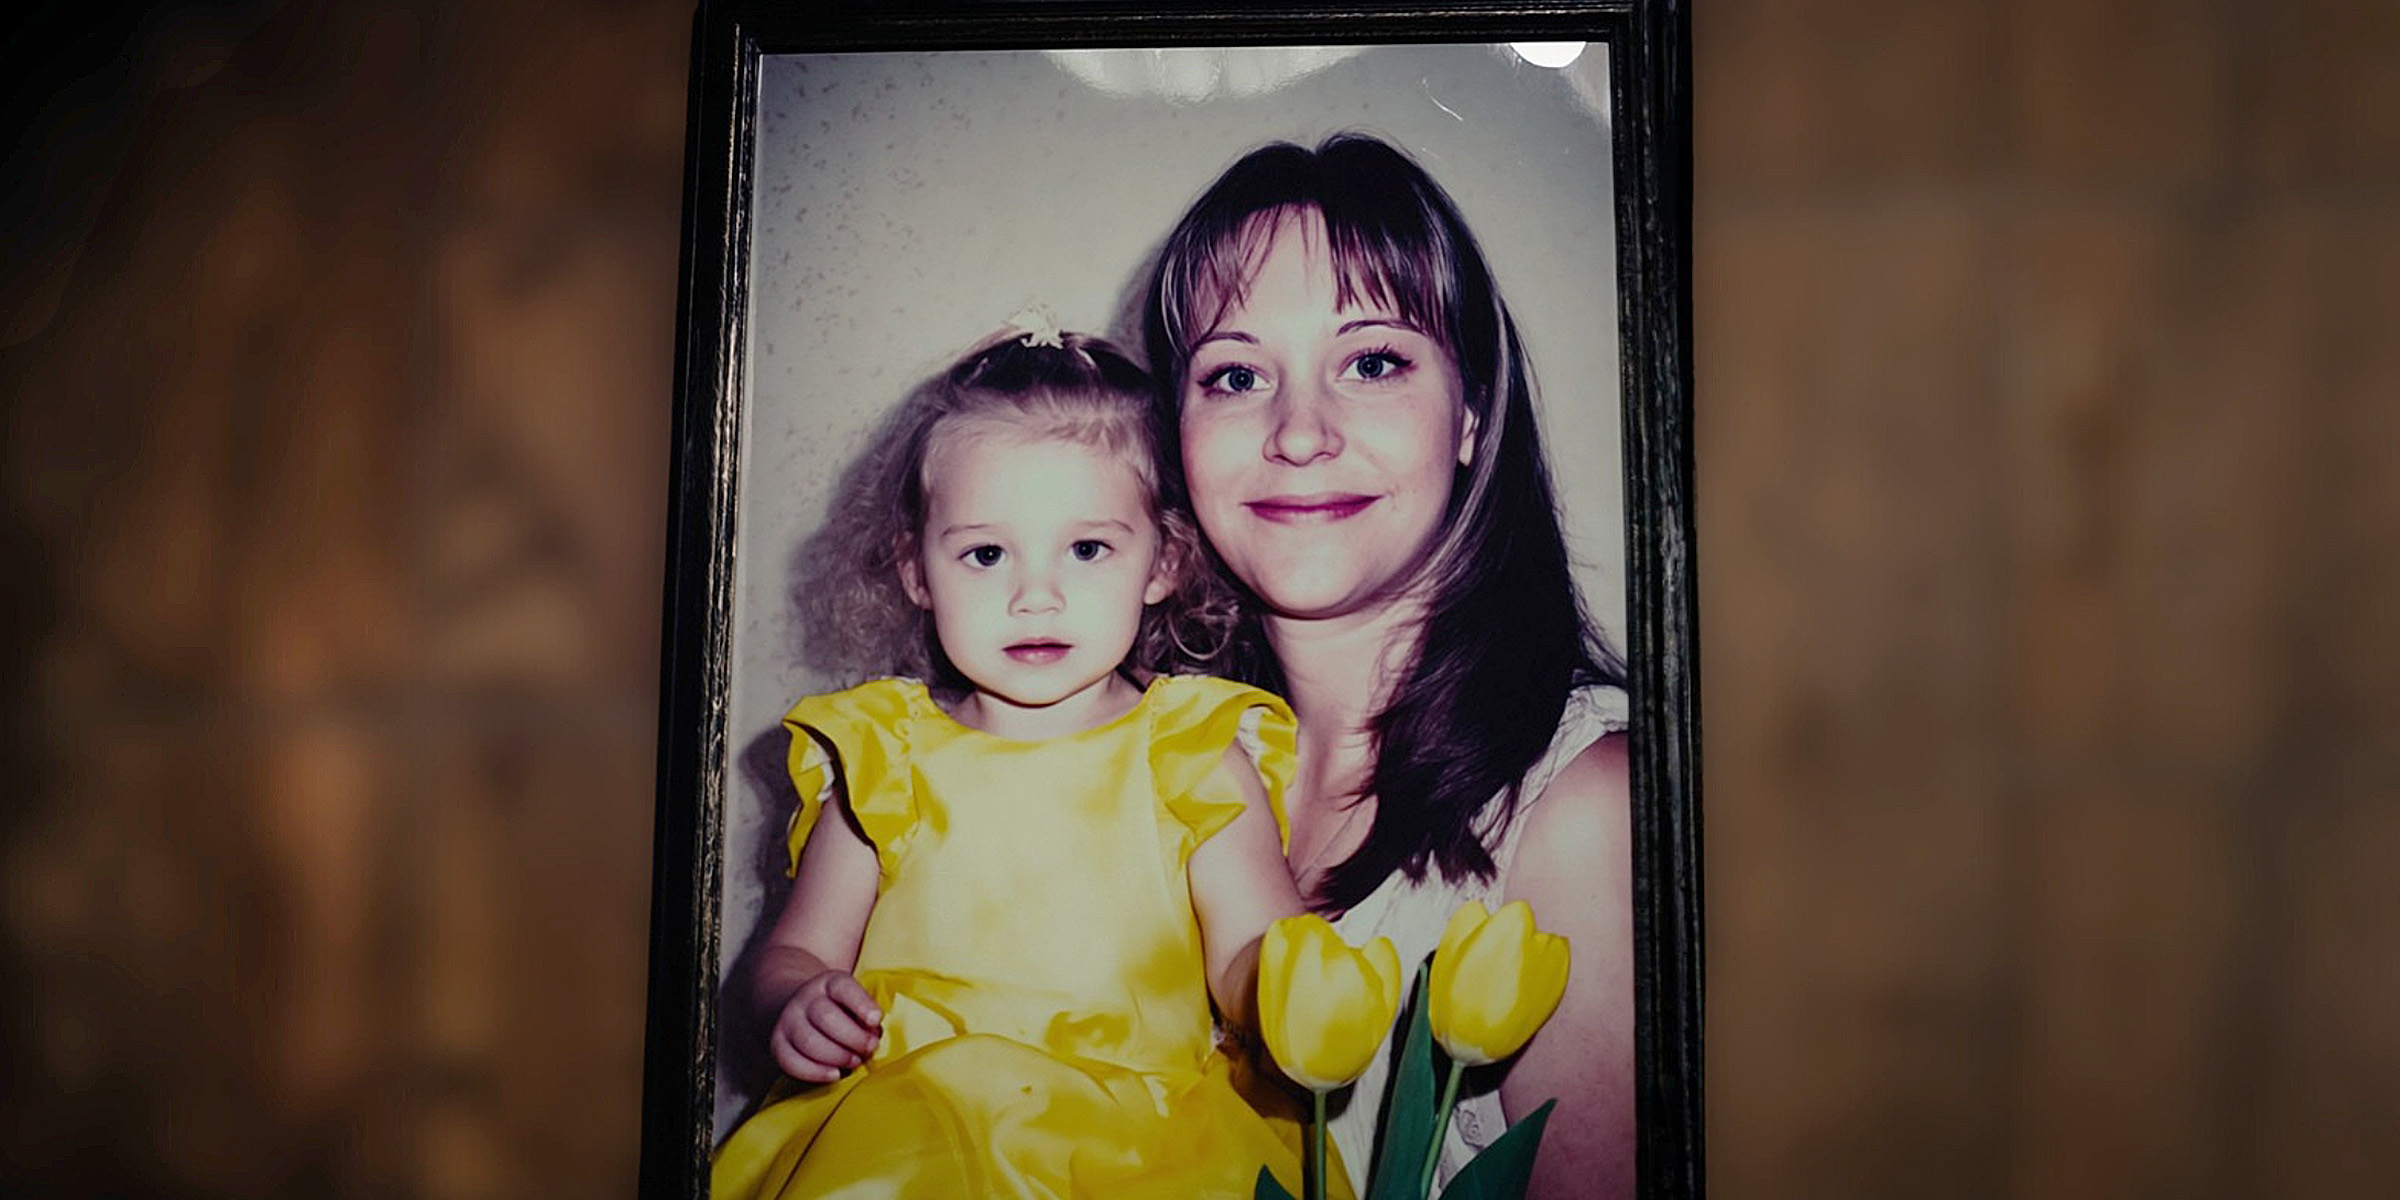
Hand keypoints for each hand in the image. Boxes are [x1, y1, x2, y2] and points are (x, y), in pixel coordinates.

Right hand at [769, 969, 883, 1082]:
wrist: (798, 1005)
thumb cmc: (838, 1008)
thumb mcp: (853, 1000)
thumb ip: (865, 1015)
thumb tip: (874, 1036)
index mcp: (829, 982)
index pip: (843, 987)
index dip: (861, 1003)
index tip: (876, 1019)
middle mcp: (805, 999)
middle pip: (826, 1017)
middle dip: (853, 1037)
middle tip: (869, 1048)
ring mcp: (788, 1021)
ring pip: (809, 1041)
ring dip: (837, 1056)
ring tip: (855, 1062)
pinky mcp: (778, 1044)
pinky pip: (791, 1062)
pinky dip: (815, 1072)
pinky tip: (835, 1074)